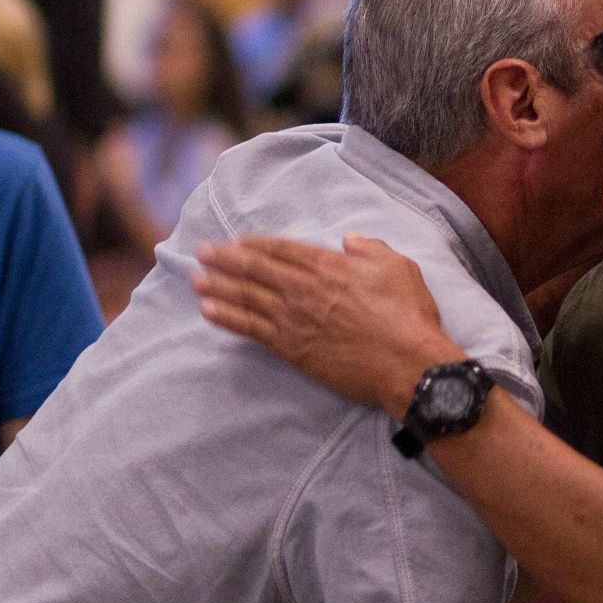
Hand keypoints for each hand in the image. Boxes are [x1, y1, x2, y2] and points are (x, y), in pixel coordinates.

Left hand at [193, 233, 463, 416]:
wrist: (406, 363)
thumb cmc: (407, 315)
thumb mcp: (398, 267)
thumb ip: (370, 249)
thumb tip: (350, 240)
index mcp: (327, 265)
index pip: (280, 249)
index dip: (253, 244)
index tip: (234, 242)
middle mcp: (303, 288)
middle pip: (254, 269)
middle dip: (223, 259)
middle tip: (201, 252)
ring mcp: (293, 319)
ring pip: (246, 297)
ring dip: (217, 286)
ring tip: (195, 280)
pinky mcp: (291, 348)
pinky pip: (250, 329)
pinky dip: (227, 318)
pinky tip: (208, 311)